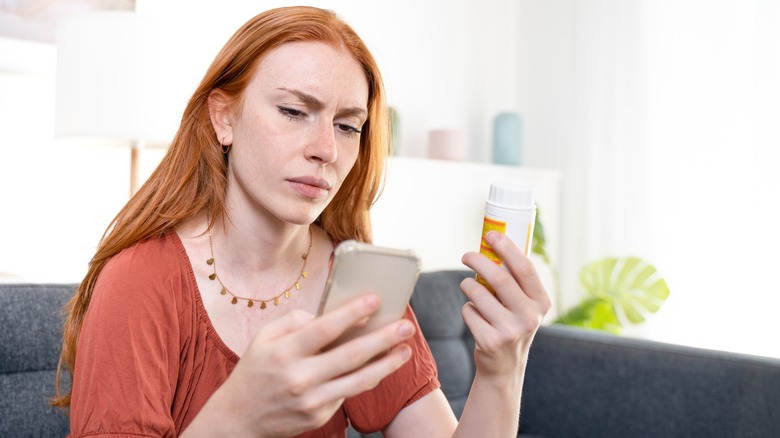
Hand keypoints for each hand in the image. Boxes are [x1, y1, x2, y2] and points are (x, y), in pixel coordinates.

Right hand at [188, 294, 414, 436]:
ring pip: (359, 380)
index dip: (352, 313)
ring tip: (405, 349)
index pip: (324, 329)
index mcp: (284, 352)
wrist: (238, 419)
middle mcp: (300, 378)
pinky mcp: (319, 415)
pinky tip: (381, 365)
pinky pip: (348, 393)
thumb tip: (329, 316)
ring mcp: (311, 400)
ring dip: (387, 364)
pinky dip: (366, 378)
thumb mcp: (264, 338)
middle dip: (383, 338)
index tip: (375, 300)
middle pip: (351, 355)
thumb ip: (294, 322)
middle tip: (406, 326)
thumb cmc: (255, 371)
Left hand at [460, 231, 551, 377]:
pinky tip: (475, 318)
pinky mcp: (490, 341)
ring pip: (478, 293)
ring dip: (467, 286)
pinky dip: (467, 309)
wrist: (504, 367)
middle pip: (499, 277)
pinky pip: (468, 311)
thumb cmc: (511, 325)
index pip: (524, 268)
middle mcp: (530, 317)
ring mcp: (510, 331)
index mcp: (541, 303)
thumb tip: (495, 244)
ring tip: (468, 289)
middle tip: (466, 255)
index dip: (507, 248)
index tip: (491, 235)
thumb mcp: (523, 306)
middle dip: (478, 260)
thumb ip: (515, 281)